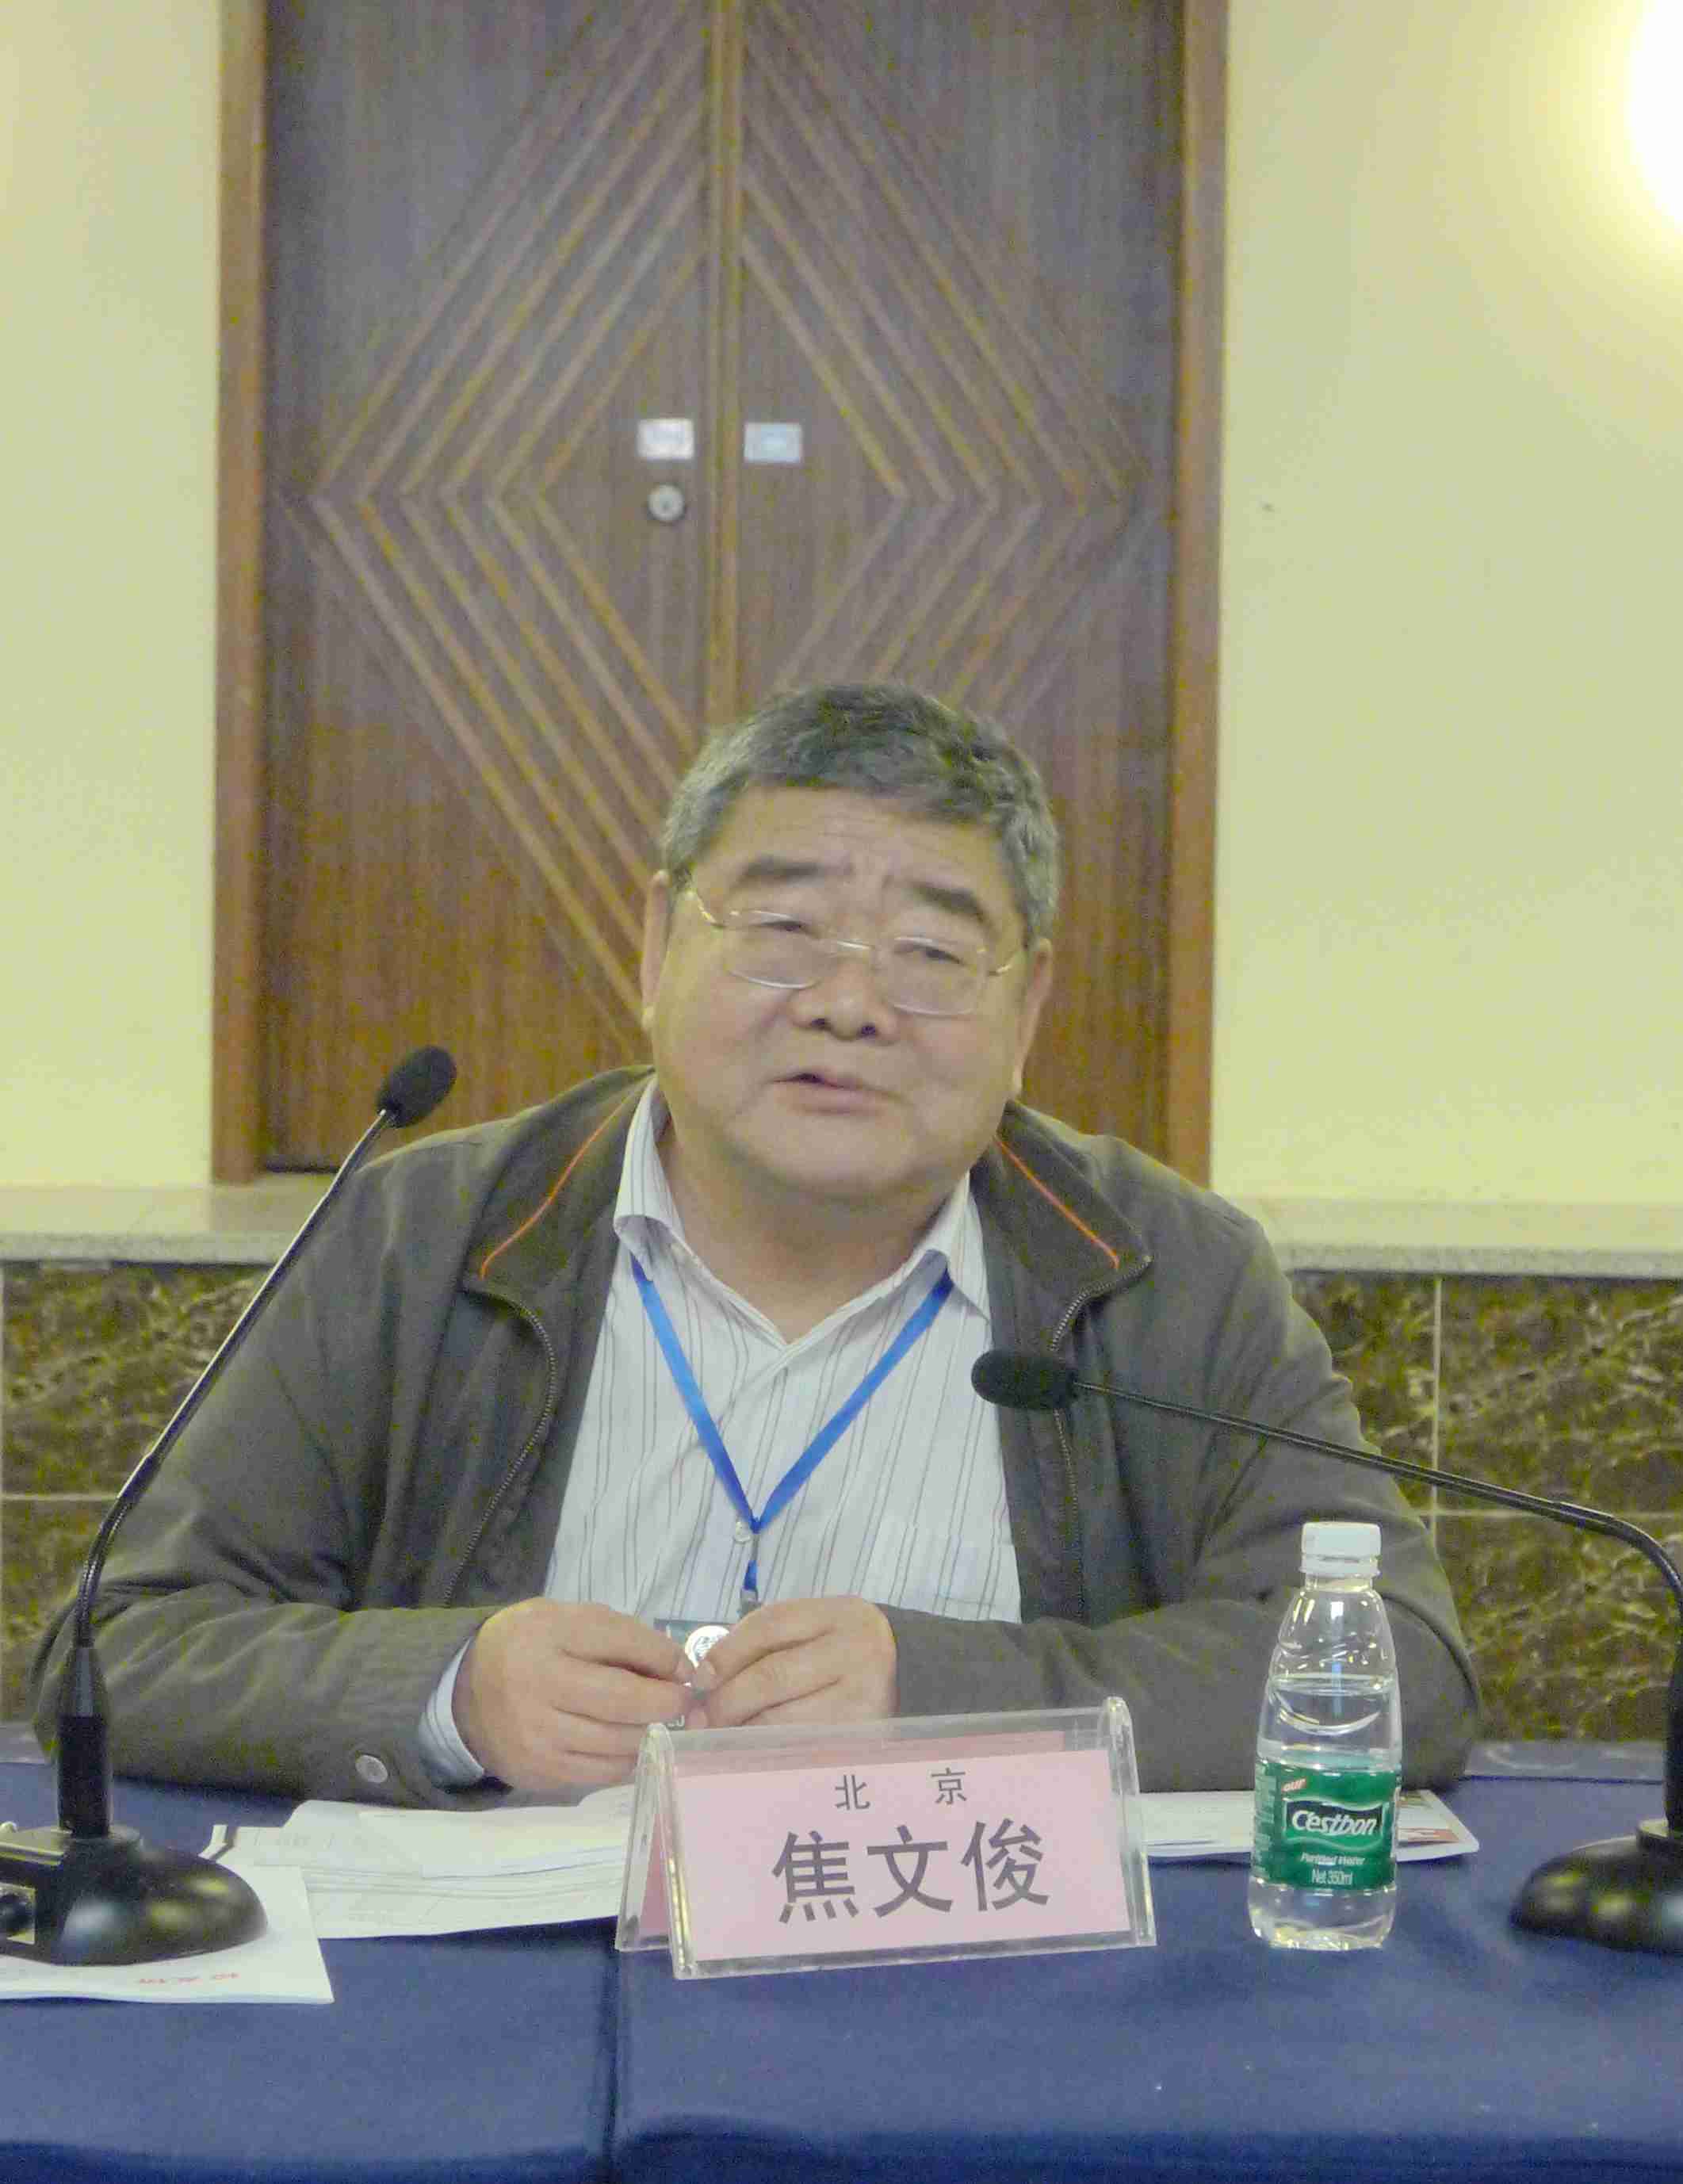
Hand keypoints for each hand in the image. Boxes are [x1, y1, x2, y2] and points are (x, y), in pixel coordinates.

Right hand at [452, 1599, 701, 1792]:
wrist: (464, 1692)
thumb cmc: (529, 1647)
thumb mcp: (566, 1619)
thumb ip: (620, 1635)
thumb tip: (677, 1668)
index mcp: (547, 1636)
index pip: (621, 1643)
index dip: (664, 1657)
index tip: (683, 1667)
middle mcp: (538, 1687)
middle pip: (624, 1700)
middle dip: (666, 1701)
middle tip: (681, 1699)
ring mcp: (536, 1736)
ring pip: (618, 1742)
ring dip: (649, 1732)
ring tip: (652, 1720)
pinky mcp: (538, 1772)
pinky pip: (602, 1773)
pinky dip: (626, 1760)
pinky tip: (629, 1743)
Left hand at [698, 1597, 896, 1729]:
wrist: (906, 1669)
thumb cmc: (842, 1646)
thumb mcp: (814, 1626)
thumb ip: (767, 1642)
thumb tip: (706, 1679)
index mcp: (838, 1614)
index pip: (770, 1626)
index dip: (726, 1652)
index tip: (700, 1678)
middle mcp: (855, 1651)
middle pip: (773, 1676)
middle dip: (727, 1700)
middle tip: (701, 1717)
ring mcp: (863, 1696)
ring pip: (783, 1718)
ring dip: (741, 1729)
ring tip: (719, 1734)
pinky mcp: (861, 1734)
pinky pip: (800, 1744)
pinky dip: (767, 1747)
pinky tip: (750, 1747)